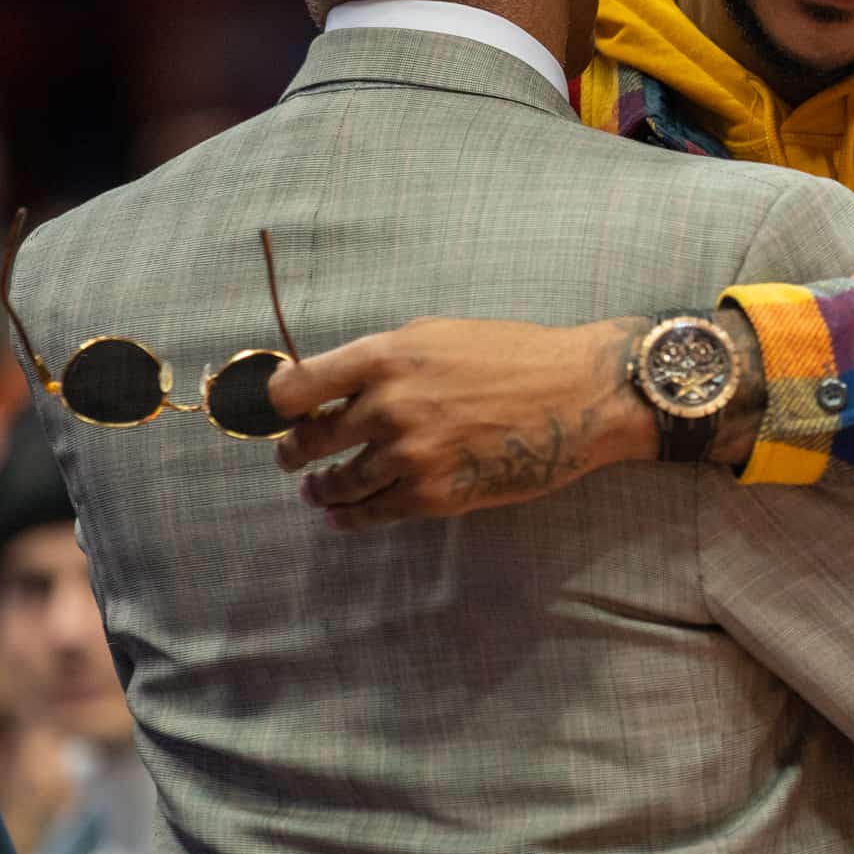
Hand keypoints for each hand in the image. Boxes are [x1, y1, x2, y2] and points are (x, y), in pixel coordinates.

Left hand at [266, 317, 655, 527]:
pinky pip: (373, 513)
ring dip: (320, 489)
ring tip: (316, 491)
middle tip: (292, 459)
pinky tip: (342, 516)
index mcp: (384, 357)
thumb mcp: (438, 336)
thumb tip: (337, 387)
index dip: (274, 406)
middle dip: (294, 453)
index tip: (276, 414)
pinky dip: (349, 518)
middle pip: (308, 440)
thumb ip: (383, 361)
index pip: (295, 389)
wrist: (579, 394)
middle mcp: (388, 406)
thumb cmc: (515, 356)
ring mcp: (410, 454)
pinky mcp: (435, 494)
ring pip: (338, 482)